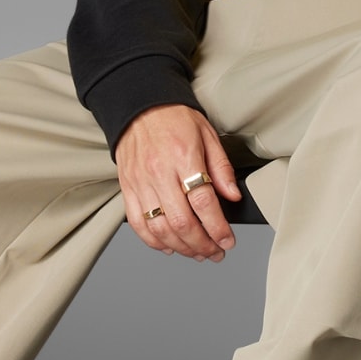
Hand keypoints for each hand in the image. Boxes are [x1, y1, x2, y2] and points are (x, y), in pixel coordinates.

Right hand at [115, 104, 241, 260]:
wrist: (139, 106)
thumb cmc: (174, 118)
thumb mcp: (207, 134)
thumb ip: (221, 168)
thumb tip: (233, 196)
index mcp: (182, 156)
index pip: (202, 201)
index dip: (217, 227)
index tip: (228, 240)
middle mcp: (158, 172)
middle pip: (181, 222)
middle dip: (202, 244)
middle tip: (216, 252)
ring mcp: (140, 182)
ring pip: (159, 228)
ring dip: (181, 247)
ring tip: (197, 252)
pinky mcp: (128, 188)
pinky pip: (137, 223)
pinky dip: (153, 241)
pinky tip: (169, 246)